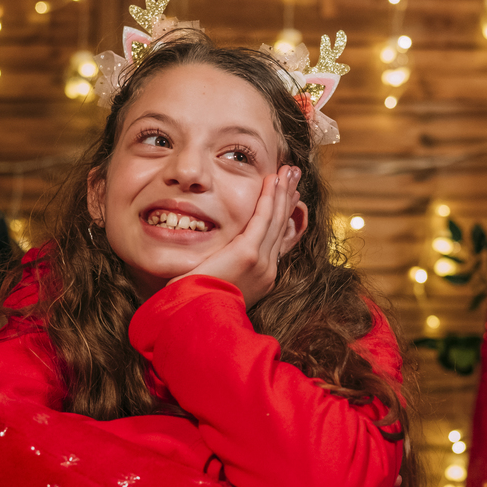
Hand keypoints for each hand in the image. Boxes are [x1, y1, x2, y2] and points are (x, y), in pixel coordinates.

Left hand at [170, 165, 302, 307]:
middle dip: (288, 198)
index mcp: (261, 277)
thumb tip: (218, 255)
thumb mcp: (216, 282)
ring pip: (275, 219)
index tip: (289, 196)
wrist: (193, 316)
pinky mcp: (248, 254)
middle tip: (294, 175)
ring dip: (282, 192)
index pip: (276, 239)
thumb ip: (222, 266)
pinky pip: (262, 219)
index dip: (283, 214)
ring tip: (288, 170)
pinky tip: (272, 180)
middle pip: (281, 226)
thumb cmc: (196, 302)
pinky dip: (269, 197)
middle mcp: (267, 270)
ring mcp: (260, 262)